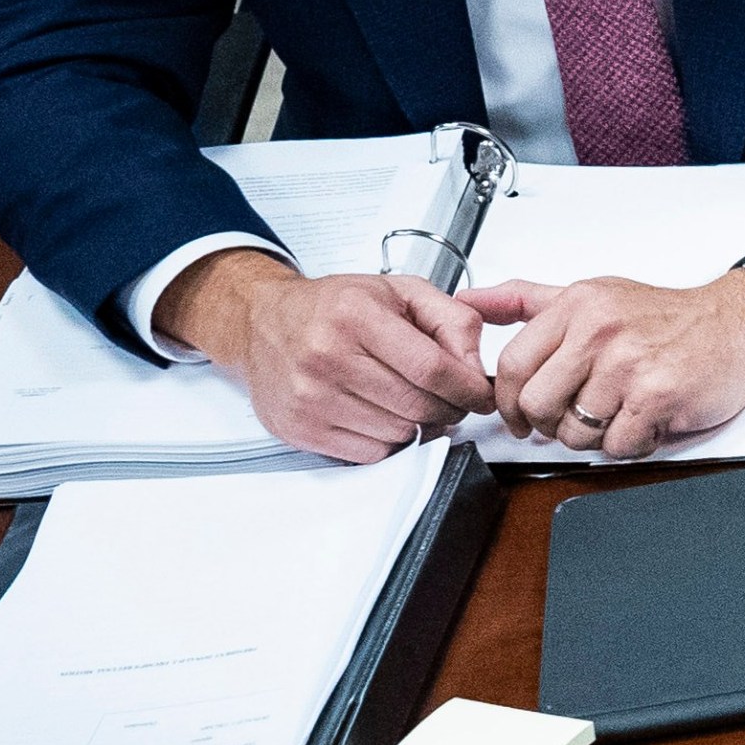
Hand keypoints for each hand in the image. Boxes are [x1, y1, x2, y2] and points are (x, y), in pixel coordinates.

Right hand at [156, 248, 492, 463]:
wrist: (265, 321)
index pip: (431, 368)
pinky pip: (368, 453)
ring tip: (414, 401)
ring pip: (397, 434)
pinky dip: (389, 440)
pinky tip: (384, 414)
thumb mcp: (403, 291)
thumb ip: (453, 319)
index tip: (480, 394)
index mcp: (355, 316)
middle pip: (416, 405)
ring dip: (420, 425)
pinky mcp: (298, 427)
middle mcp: (325, 356)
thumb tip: (475, 366)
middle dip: (450, 408)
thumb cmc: (336, 306)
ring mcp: (308, 397)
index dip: (467, 388)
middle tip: (453, 400)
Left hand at [467, 270, 744, 458]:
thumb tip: (466, 300)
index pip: (513, 365)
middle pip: (538, 404)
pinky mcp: (659, 396)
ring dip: (595, 435)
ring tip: (619, 413)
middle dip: (550, 424)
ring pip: (576, 431)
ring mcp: (631, 363)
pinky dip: (631, 443)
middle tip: (575, 418)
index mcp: (579, 305)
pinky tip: (645, 419)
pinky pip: (618, 445)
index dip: (511, 402)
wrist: (741, 321)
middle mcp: (601, 330)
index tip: (522, 414)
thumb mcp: (594, 294)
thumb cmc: (669, 317)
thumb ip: (527, 299)